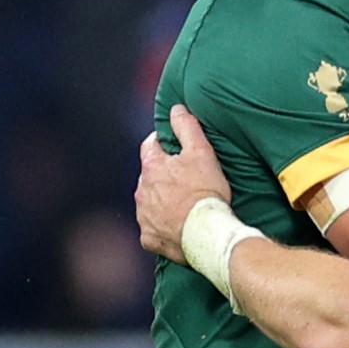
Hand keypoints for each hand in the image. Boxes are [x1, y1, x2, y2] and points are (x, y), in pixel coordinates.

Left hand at [134, 108, 231, 259]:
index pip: (150, 146)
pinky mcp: (148, 237)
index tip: (175, 147)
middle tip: (185, 179)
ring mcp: (143, 216)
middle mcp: (141, 191)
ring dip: (160, 200)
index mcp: (151, 167)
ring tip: (183, 204)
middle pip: (149, 175)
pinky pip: (151, 228)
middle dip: (162, 174)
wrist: (207, 233)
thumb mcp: (201, 152)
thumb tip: (176, 109)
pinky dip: (161, 225)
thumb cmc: (206, 192)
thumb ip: (186, 127)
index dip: (163, 143)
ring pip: (148, 202)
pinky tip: (176, 225)